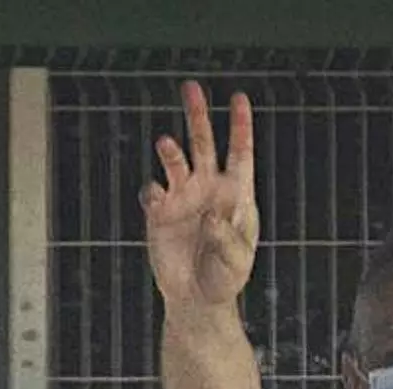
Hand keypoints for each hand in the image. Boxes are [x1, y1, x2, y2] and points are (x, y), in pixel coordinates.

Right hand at [140, 81, 258, 306]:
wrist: (198, 297)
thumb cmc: (227, 277)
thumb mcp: (237, 259)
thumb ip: (227, 237)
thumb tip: (211, 215)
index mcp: (236, 193)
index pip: (239, 151)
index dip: (240, 125)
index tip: (239, 98)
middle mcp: (209, 188)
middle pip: (203, 142)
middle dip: (198, 115)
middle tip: (191, 87)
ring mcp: (183, 197)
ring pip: (175, 161)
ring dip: (170, 151)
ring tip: (166, 144)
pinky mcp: (159, 213)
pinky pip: (153, 192)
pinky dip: (152, 190)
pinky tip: (157, 196)